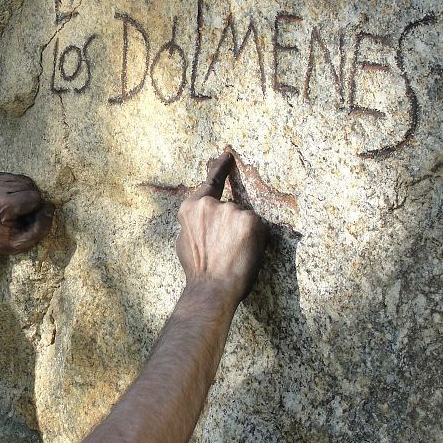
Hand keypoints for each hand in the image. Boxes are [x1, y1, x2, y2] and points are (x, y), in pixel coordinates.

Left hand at [0, 170, 54, 262]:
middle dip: (29, 200)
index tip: (22, 221)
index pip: (35, 197)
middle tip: (18, 214)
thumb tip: (51, 206)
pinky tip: (5, 199)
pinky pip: (12, 176)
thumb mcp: (21, 243)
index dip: (34, 210)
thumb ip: (41, 228)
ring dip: (22, 193)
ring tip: (11, 207)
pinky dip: (13, 187)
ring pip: (22, 179)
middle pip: (30, 185)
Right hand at [176, 152, 267, 306]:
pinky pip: (257, 229)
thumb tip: (202, 217)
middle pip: (230, 209)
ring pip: (244, 220)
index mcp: (191, 208)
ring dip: (242, 235)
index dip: (220, 167)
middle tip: (223, 251)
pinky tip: (243, 254)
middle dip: (230, 227)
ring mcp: (232, 211)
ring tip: (231, 256)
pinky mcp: (251, 221)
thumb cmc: (198, 270)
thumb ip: (195, 222)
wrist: (212, 288)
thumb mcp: (185, 240)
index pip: (210, 182)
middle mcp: (211, 205)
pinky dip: (255, 241)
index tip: (227, 154)